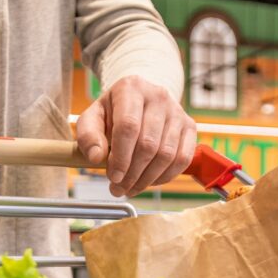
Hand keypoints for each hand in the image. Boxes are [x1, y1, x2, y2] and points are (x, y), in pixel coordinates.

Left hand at [76, 75, 196, 197]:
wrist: (139, 102)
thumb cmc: (113, 113)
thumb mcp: (92, 118)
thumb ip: (88, 136)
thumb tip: (96, 157)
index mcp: (131, 88)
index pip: (128, 126)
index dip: (121, 157)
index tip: (113, 177)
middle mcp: (158, 96)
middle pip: (148, 144)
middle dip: (132, 174)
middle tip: (118, 189)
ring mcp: (177, 111)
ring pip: (166, 155)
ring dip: (147, 179)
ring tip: (130, 188)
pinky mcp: (189, 126)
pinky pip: (183, 159)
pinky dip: (166, 176)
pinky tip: (150, 181)